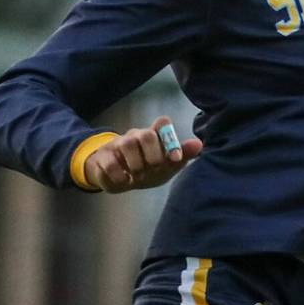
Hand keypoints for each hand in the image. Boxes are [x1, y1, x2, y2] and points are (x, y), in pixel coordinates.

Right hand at [84, 116, 201, 192]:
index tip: (175, 159)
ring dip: (136, 164)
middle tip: (153, 169)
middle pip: (146, 134)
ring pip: (128, 144)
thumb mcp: (166, 165)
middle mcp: (137, 135)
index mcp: (154, 135)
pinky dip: (119, 176)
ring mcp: (119, 144)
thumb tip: (200, 144)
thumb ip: (181, 154)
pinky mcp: (104, 157)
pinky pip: (110, 163)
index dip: (170, 138)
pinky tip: (124, 181)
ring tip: (138, 176)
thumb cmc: (148, 168)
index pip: (163, 123)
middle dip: (153, 155)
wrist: (119, 179)